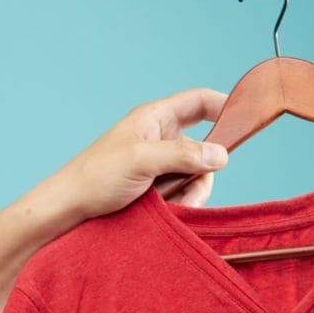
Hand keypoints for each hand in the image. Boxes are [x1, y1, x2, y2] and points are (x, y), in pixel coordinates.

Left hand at [32, 87, 229, 223]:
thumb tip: (222, 155)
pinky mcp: (155, 186)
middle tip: (196, 187)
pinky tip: (168, 211)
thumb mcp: (142, 161)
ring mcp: (158, 163)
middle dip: (205, 169)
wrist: (68, 210)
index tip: (246, 120)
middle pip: (205, 145)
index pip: (198, 101)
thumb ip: (183, 155)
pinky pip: (183, 191)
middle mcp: (159, 137)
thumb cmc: (95, 177)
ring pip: (196, 173)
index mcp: (154, 117)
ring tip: (176, 206)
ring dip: (193, 191)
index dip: (223, 105)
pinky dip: (182, 202)